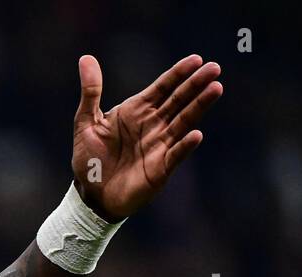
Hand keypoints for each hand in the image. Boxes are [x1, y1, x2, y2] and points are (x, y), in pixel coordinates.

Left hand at [71, 53, 222, 220]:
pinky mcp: (161, 168)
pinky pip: (176, 154)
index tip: (195, 60)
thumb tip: (86, 58)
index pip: (162, 88)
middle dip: (196, 84)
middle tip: (214, 68)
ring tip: (215, 89)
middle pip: (179, 101)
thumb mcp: (86, 123)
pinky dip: (185, 145)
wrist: (90, 194)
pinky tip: (196, 134)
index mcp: (138, 111)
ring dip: (199, 106)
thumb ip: (91, 92)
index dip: (178, 74)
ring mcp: (160, 145)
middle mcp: (153, 125)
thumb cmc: (89, 159)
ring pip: (183, 122)